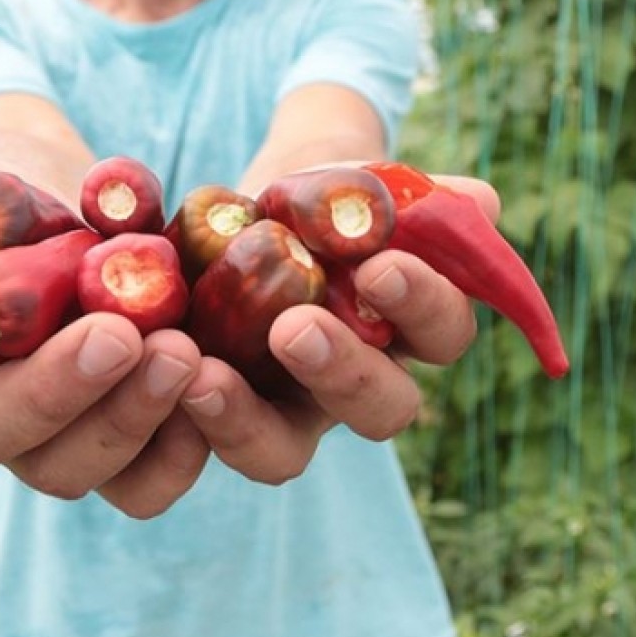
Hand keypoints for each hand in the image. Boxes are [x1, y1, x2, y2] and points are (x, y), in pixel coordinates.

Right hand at [0, 127, 210, 518]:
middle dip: (52, 390)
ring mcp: (47, 442)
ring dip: (126, 420)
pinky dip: (179, 450)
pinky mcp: (120, 456)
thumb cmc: (23, 208)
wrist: (95, 230)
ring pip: (66, 469)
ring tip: (181, 352)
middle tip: (116, 336)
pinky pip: (143, 487)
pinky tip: (214, 389)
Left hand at [179, 175, 499, 483]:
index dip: (420, 306)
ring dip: (246, 422)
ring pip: (284, 453)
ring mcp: (287, 411)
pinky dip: (181, 418)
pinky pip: (205, 445)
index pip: (442, 332)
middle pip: (382, 412)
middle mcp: (359, 383)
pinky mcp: (218, 415)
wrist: (251, 208)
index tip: (379, 267)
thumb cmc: (326, 199)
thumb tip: (478, 203)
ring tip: (205, 372)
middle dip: (343, 373)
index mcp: (412, 328)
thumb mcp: (363, 183)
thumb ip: (417, 195)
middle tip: (294, 328)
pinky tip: (157, 372)